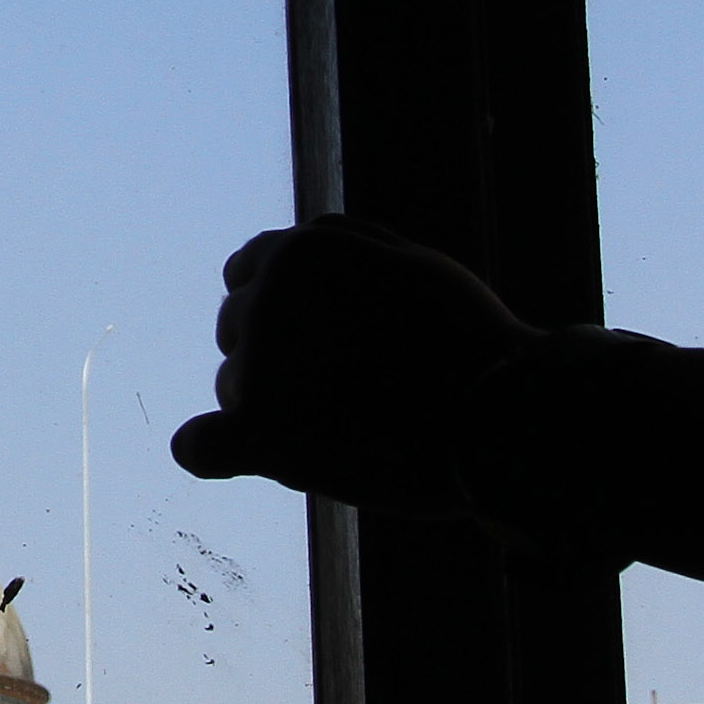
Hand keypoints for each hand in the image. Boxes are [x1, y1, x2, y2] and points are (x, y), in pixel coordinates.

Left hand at [167, 214, 542, 514]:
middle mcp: (265, 300)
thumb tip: (282, 250)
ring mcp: (258, 368)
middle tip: (355, 384)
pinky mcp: (264, 433)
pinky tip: (227, 453)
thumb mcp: (409, 264)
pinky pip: (201, 445)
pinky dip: (208, 448)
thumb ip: (341, 250)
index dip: (288, 307)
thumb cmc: (469, 339)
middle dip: (281, 352)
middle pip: (239, 329)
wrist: (502, 416)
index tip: (332, 334)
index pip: (249, 272)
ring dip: (275, 404)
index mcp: (299, 251)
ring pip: (235, 388)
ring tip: (354, 422)